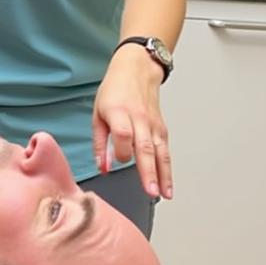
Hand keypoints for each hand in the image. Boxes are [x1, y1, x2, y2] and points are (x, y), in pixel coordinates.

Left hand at [92, 46, 171, 199]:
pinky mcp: (161, 128)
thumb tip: (101, 166)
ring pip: (160, 152)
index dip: (121, 150)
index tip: (116, 162)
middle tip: (149, 191)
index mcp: (119, 112)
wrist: (136, 71)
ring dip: (162, 175)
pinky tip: (167, 184)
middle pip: (145, 147)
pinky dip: (168, 168)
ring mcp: (153, 124)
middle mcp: (139, 119)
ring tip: (163, 194)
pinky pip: (165, 150)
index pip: (123, 135)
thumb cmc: (114, 91)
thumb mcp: (98, 113)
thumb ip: (98, 142)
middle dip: (148, 171)